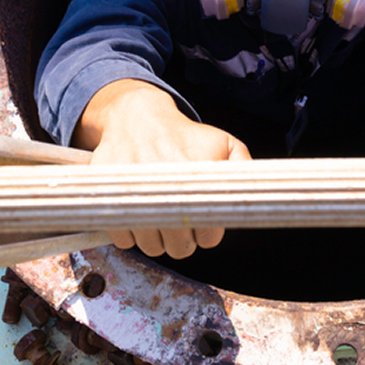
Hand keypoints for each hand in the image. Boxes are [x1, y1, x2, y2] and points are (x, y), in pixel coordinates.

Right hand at [72, 79, 251, 257]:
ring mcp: (137, 192)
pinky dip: (132, 235)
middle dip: (184, 240)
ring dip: (158, 239)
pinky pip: (124, 239)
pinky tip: (140, 213)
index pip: (210, 234)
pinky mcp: (110, 195)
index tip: (204, 221)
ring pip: (152, 248)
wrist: (137, 117)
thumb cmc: (183, 135)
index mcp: (198, 174)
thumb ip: (242, 166)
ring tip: (161, 215)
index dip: (209, 233)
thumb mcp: (221, 142)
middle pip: (181, 247)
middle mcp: (167, 184)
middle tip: (181, 219)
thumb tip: (253, 197)